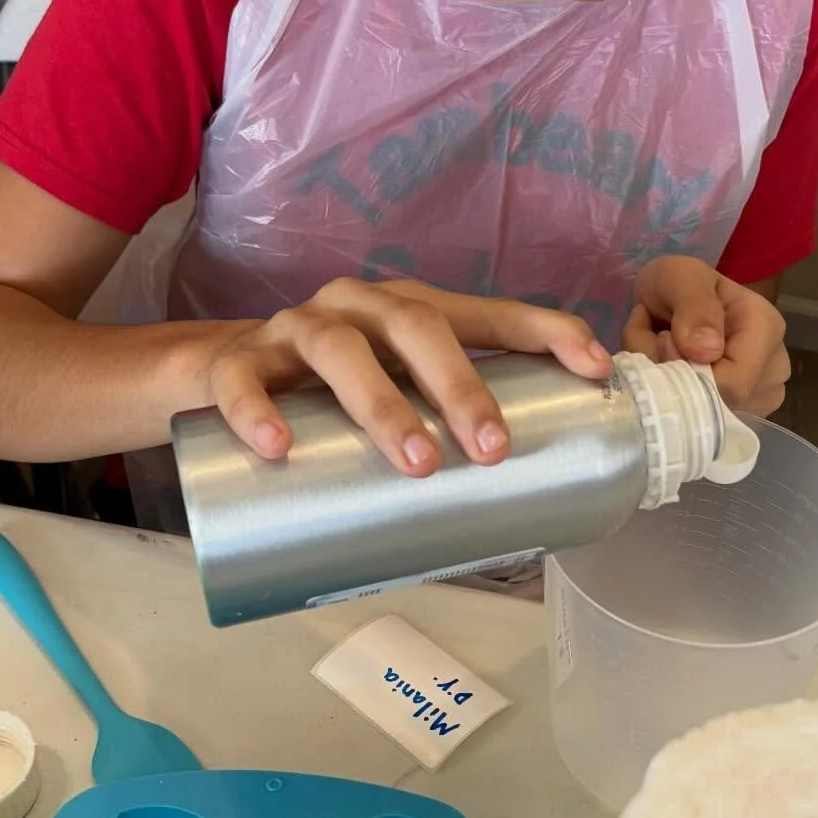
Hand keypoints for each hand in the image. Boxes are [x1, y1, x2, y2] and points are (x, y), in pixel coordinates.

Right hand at [192, 277, 612, 470]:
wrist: (222, 377)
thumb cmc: (333, 397)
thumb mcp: (398, 397)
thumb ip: (448, 434)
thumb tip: (528, 509)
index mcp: (410, 312)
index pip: (488, 314)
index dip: (546, 333)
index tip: (595, 368)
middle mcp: (359, 307)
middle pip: (418, 328)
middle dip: (462, 386)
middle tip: (493, 448)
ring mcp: (295, 329)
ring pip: (340, 352)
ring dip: (384, 406)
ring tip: (416, 462)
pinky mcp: (237, 361)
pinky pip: (243, 382)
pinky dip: (259, 413)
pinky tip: (280, 449)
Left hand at [622, 256, 789, 416]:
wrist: (670, 297)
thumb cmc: (678, 284)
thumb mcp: (679, 277)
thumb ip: (694, 306)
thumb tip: (707, 351)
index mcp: (766, 329)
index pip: (733, 383)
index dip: (687, 371)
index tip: (663, 338)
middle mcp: (773, 367)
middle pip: (722, 405)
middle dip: (674, 378)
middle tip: (656, 342)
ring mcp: (760, 396)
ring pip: (708, 419)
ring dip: (669, 389)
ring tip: (662, 352)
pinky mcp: (741, 414)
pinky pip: (702, 424)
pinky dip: (674, 401)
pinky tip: (671, 373)